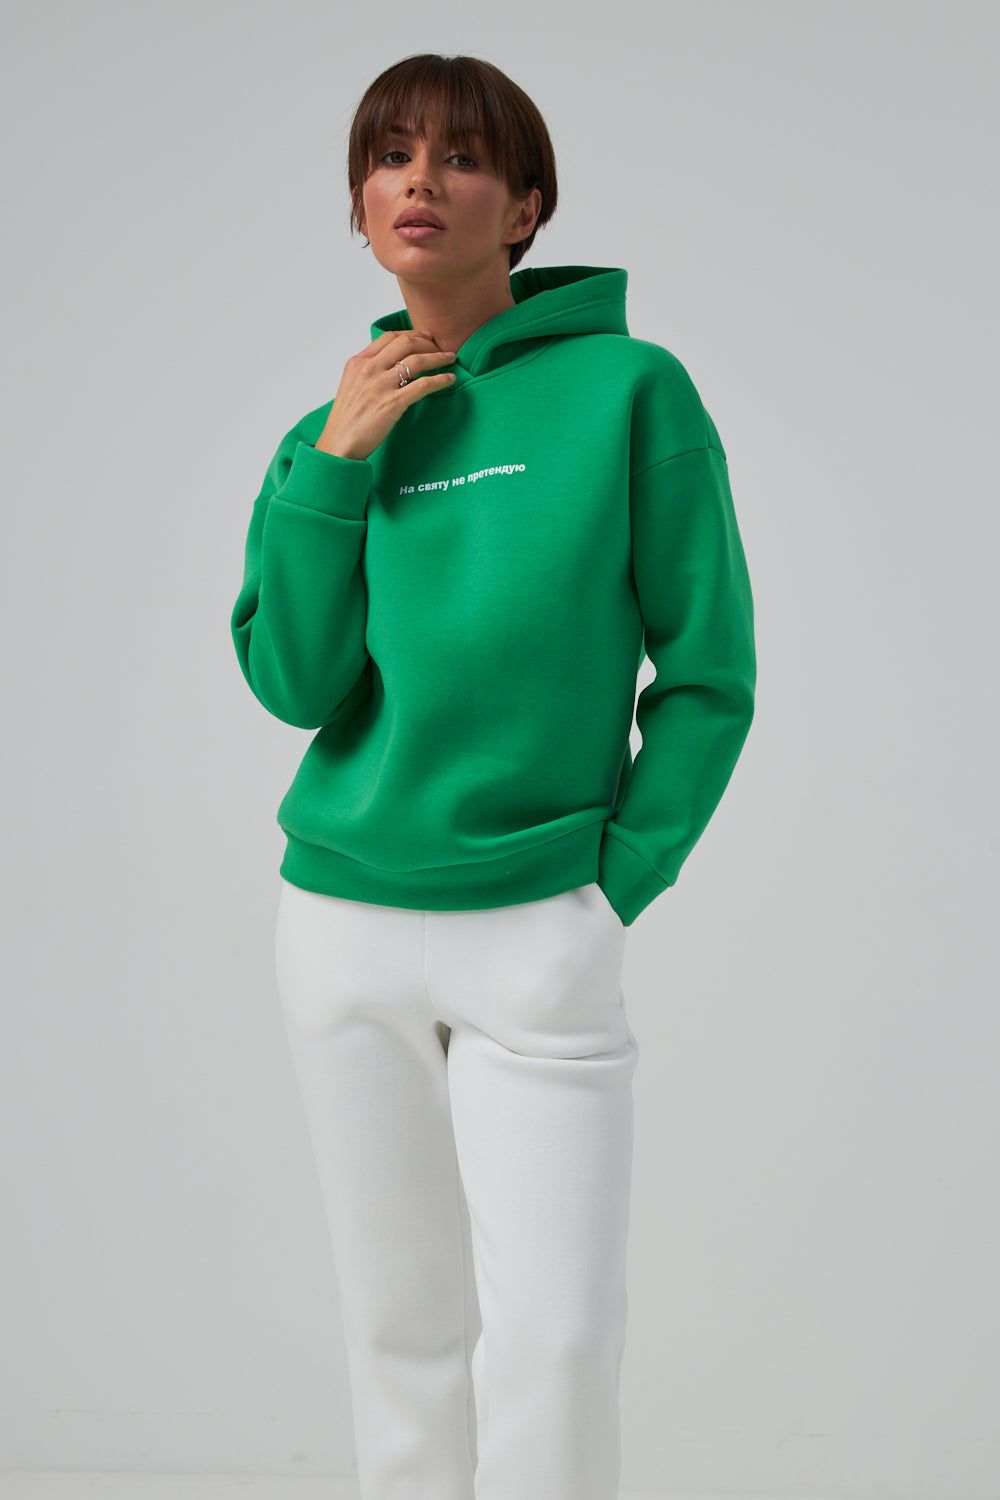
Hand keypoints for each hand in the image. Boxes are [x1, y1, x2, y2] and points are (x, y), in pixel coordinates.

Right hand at [314, 330, 456, 461]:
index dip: (412, 334)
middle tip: (440, 348)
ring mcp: (380, 385)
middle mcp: (368, 369)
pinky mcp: (392, 403)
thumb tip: (388, 365)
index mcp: (358, 362)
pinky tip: (449, 380)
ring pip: (416, 360)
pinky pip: (422, 385)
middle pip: (405, 343)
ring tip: (450, 359)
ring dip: (438, 357)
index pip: (389, 337)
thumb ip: (368, 372)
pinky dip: (440, 380)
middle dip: (427, 343)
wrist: (338, 445)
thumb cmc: (346, 421)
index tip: (425, 338)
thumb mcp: (351, 386)